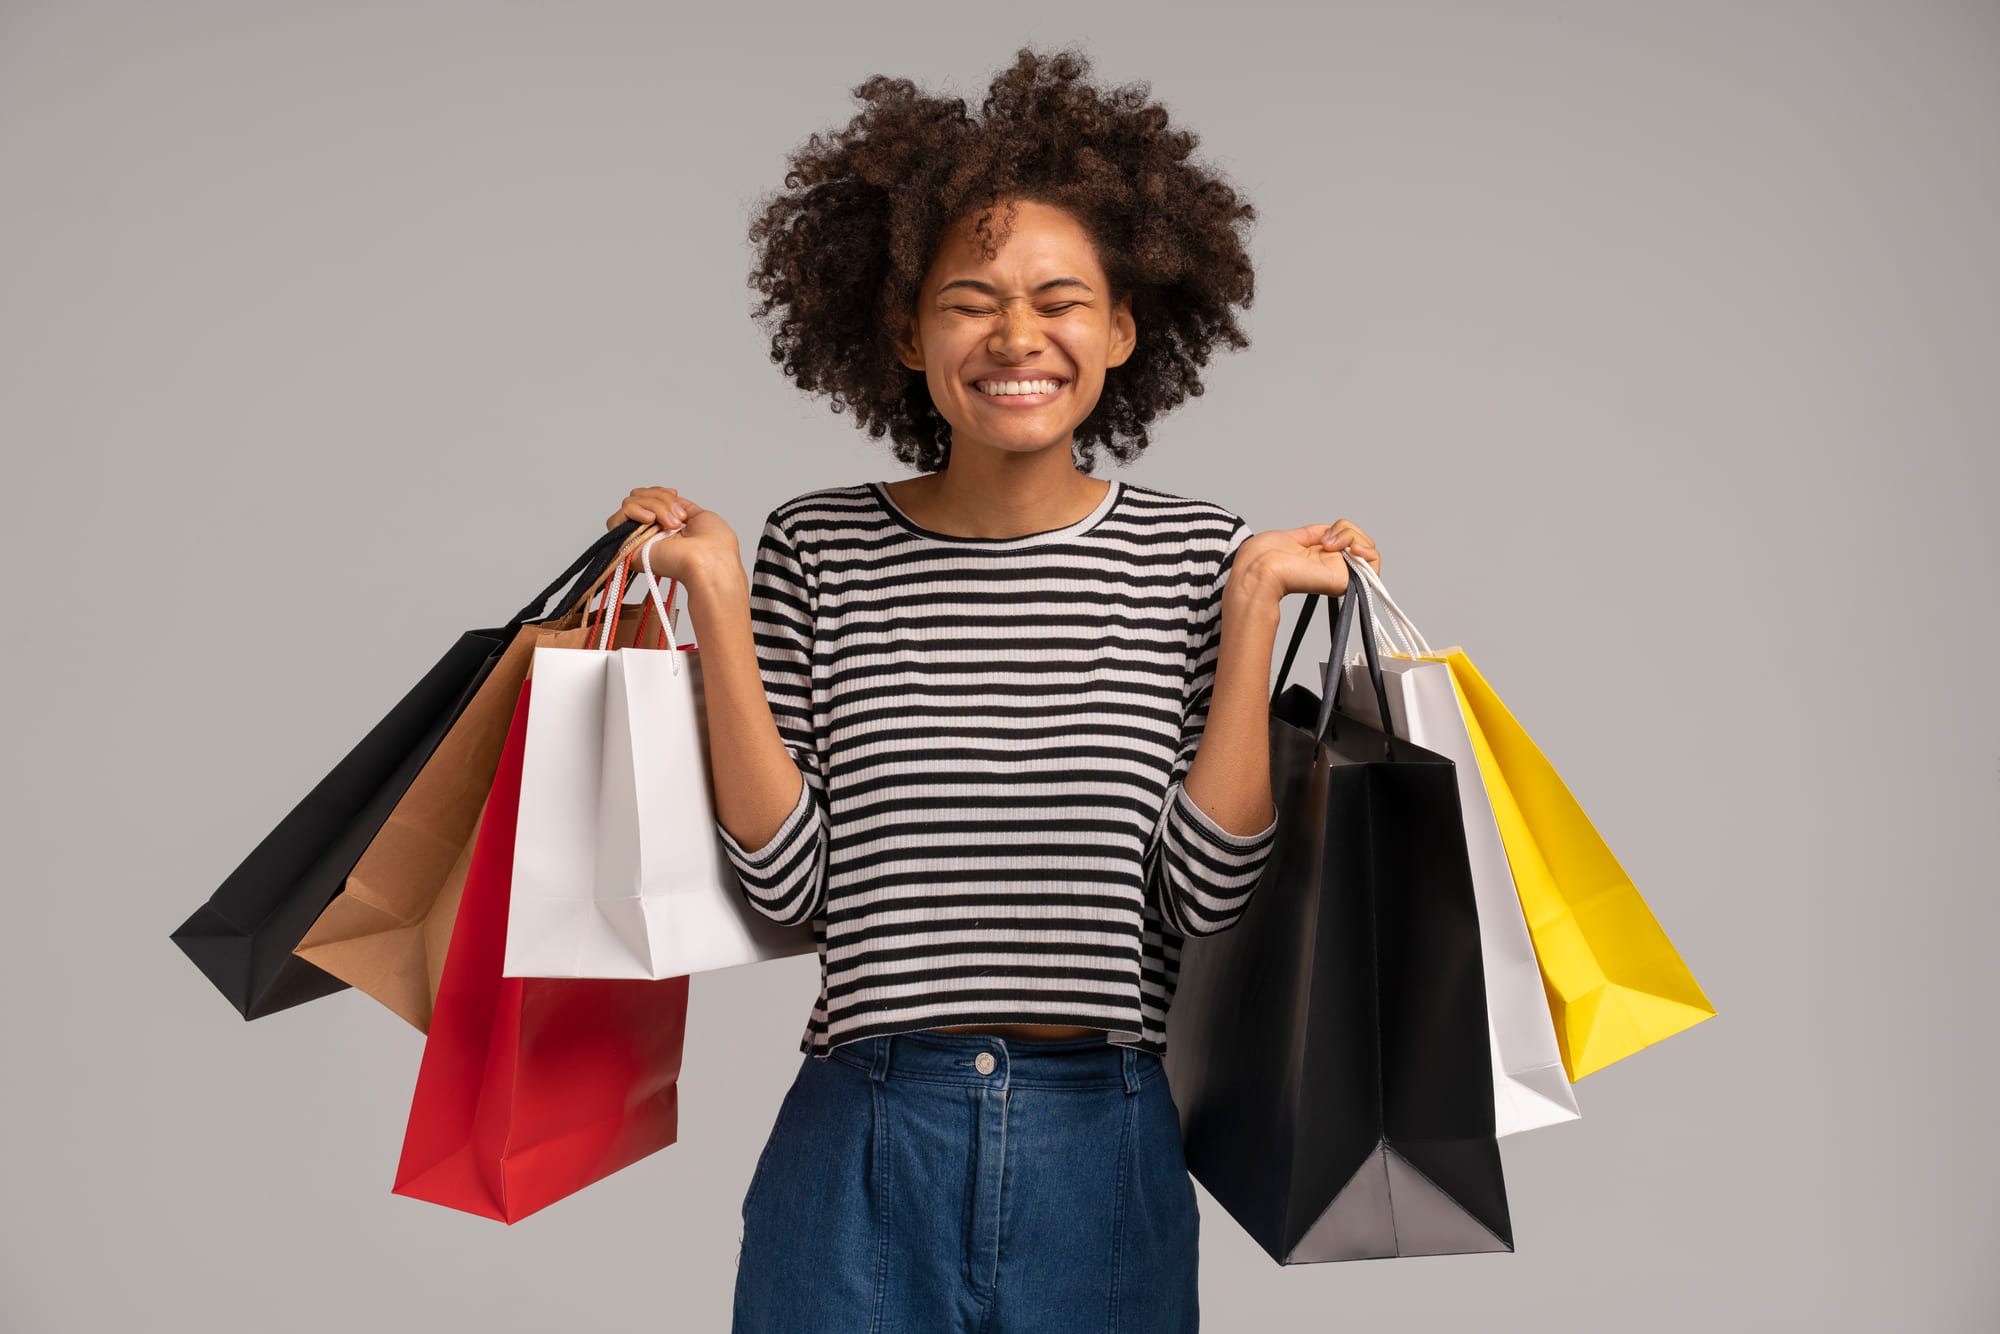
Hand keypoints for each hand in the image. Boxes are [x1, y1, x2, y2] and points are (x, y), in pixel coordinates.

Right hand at [605, 486, 740, 584]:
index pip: (649, 498)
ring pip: (629, 504)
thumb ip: (679, 506)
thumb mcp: (700, 515)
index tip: (675, 495)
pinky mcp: (627, 547)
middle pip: (638, 497)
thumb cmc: (714, 546)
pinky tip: (650, 520)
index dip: (660, 492)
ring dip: (653, 506)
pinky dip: (634, 511)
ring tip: (671, 524)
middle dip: (660, 498)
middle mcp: (650, 532)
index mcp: (667, 526)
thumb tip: (669, 497)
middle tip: (678, 518)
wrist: (710, 563)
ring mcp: (638, 539)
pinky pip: (616, 519)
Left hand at [1234, 519, 1381, 601]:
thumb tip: (1331, 531)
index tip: (1325, 534)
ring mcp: (1341, 572)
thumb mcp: (1295, 536)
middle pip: (1360, 541)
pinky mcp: (1346, 579)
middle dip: (1348, 530)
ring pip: (1368, 548)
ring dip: (1353, 536)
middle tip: (1326, 540)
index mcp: (1319, 555)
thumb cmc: (1266, 556)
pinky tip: (1353, 549)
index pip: (1347, 540)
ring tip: (1330, 545)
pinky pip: (1373, 560)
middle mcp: (1333, 564)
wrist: (1261, 567)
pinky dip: (1369, 550)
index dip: (1343, 530)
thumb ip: (1316, 534)